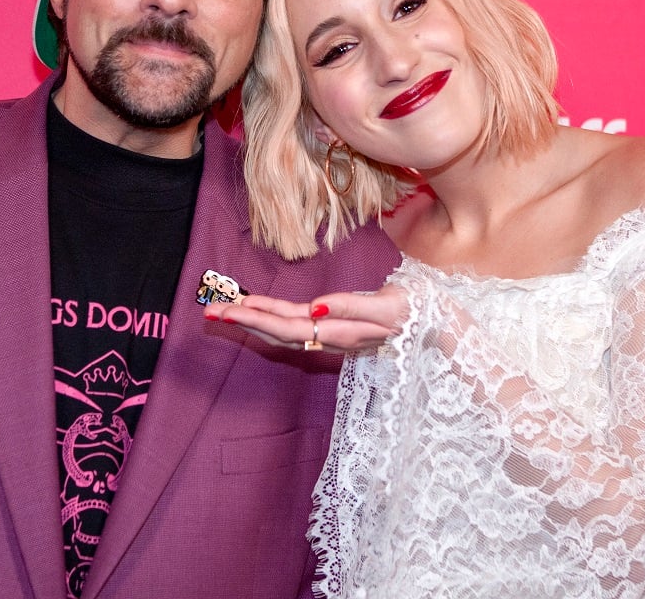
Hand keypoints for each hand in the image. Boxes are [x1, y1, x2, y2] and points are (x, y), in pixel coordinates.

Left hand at [203, 284, 407, 352]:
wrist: (435, 327)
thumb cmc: (415, 314)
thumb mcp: (389, 308)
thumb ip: (352, 308)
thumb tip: (315, 307)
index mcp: (339, 332)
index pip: (288, 326)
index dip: (256, 318)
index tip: (228, 310)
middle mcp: (329, 337)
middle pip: (278, 331)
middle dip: (244, 321)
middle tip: (210, 311)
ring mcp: (330, 335)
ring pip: (283, 330)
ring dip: (253, 320)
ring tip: (224, 311)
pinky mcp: (333, 328)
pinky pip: (295, 325)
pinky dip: (272, 318)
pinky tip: (258, 312)